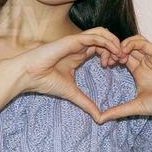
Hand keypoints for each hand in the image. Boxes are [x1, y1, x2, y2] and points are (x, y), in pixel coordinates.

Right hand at [3, 27, 123, 122]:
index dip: (112, 54)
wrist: (28, 75)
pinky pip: (94, 35)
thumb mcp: (73, 94)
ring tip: (121, 54)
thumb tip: (100, 118)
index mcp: (79, 54)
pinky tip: (114, 51)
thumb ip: (87, 103)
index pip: (101, 48)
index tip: (118, 66)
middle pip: (104, 39)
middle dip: (117, 48)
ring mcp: (75, 41)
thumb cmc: (45, 81)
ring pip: (101, 33)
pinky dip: (106, 41)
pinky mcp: (72, 40)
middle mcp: (79, 46)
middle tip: (123, 60)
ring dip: (114, 41)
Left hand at [97, 35, 151, 123]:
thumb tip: (98, 120)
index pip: (121, 58)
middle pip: (124, 48)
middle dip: (113, 51)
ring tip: (115, 56)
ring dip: (120, 46)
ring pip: (132, 42)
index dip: (110, 58)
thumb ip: (117, 111)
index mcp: (138, 72)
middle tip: (106, 59)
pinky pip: (141, 41)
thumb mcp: (135, 107)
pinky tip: (123, 51)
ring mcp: (151, 56)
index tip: (104, 66)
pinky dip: (130, 43)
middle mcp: (144, 63)